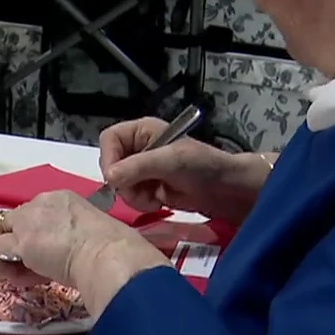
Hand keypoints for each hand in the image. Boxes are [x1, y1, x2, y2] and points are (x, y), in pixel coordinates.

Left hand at [0, 191, 167, 319]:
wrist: (111, 256)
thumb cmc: (115, 249)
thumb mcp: (94, 233)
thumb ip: (78, 237)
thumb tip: (77, 255)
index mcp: (62, 199)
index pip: (34, 215)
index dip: (35, 237)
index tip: (48, 258)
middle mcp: (41, 203)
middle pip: (12, 222)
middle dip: (15, 246)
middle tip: (30, 269)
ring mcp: (28, 220)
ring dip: (4, 257)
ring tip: (22, 276)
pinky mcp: (20, 241)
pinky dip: (0, 268)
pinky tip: (17, 280)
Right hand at [99, 117, 268, 224]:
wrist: (226, 189)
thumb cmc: (201, 165)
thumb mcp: (170, 161)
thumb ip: (138, 166)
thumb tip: (109, 177)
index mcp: (141, 131)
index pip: (109, 139)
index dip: (108, 158)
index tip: (116, 178)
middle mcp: (138, 148)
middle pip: (110, 164)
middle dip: (124, 182)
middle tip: (142, 191)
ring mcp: (142, 169)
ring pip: (119, 184)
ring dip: (134, 196)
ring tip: (156, 197)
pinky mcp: (148, 188)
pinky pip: (131, 197)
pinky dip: (141, 203)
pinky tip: (159, 201)